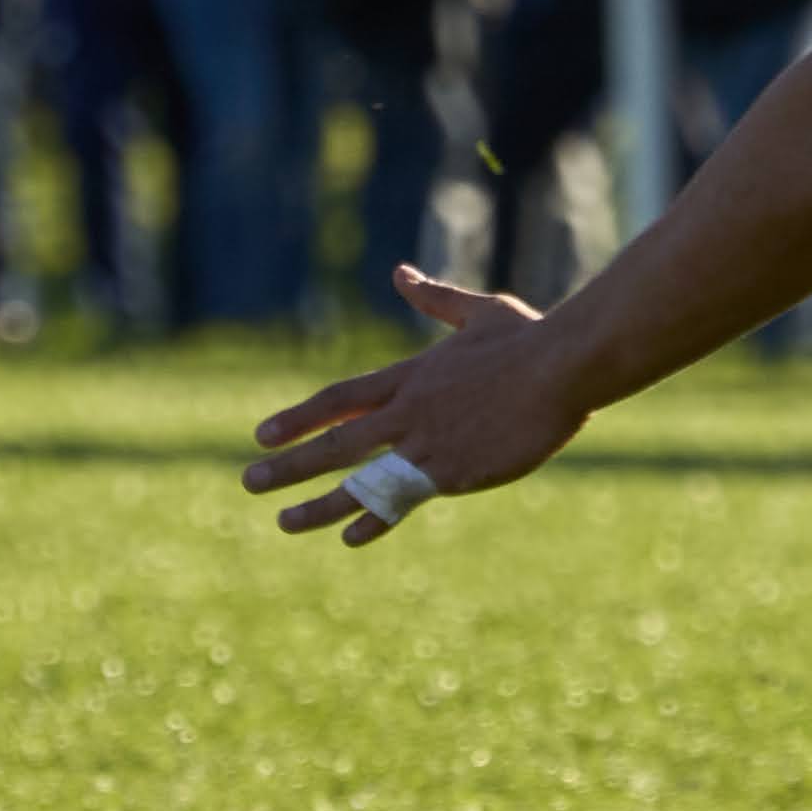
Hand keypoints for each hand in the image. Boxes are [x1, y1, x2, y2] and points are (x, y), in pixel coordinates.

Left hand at [239, 266, 580, 548]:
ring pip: (362, 479)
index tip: (262, 434)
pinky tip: (349, 537)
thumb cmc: (528, 338)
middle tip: (248, 481)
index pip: (339, 401)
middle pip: (336, 443)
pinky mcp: (455, 472)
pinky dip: (375, 519)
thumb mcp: (475, 310)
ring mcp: (428, 445)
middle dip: (289, 465)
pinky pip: (405, 500)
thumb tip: (400, 273)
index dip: (300, 418)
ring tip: (281, 522)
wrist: (563, 368)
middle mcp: (408, 412)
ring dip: (319, 503)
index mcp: (409, 377)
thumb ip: (434, 299)